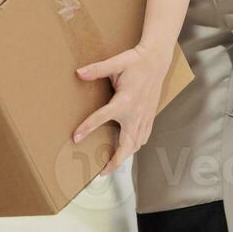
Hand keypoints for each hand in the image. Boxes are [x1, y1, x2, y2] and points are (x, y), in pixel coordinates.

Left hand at [72, 44, 170, 175]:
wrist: (156, 60)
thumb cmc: (135, 61)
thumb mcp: (115, 63)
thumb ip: (97, 69)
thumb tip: (79, 72)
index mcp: (125, 101)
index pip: (102, 118)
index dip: (88, 128)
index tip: (76, 137)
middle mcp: (136, 113)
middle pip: (126, 145)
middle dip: (115, 161)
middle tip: (102, 172)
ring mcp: (145, 116)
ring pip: (136, 144)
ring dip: (125, 155)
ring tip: (113, 163)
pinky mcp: (150, 116)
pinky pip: (144, 137)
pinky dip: (136, 146)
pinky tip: (130, 147)